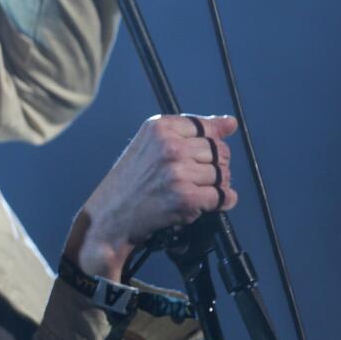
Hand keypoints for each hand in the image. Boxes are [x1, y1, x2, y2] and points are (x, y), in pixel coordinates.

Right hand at [68, 115, 239, 281]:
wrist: (109, 216)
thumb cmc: (128, 183)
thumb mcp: (149, 146)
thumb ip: (188, 132)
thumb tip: (231, 123)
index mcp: (158, 128)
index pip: (205, 126)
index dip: (210, 142)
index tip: (208, 152)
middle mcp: (168, 146)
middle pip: (218, 151)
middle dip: (213, 166)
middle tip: (194, 178)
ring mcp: (177, 172)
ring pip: (222, 174)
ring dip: (214, 185)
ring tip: (192, 191)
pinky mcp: (186, 197)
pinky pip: (223, 196)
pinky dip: (221, 202)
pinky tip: (204, 203)